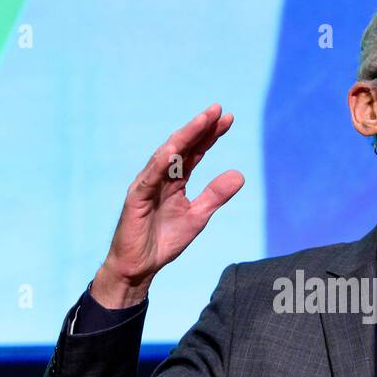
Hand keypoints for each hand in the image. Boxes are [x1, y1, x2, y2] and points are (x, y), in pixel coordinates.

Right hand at [92, 103, 243, 306]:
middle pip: (182, 146)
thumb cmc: (163, 240)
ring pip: (167, 155)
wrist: (140, 266)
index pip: (195, 151)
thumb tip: (240, 174)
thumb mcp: (198, 216)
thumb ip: (215, 195)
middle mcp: (160, 176)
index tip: (229, 119)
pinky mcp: (136, 198)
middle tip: (218, 110)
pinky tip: (175, 150)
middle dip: (200, 128)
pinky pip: (150, 177)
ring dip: (184, 137)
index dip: (210, 135)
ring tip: (202, 121)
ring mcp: (147, 184)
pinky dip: (162, 162)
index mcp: (175, 179)